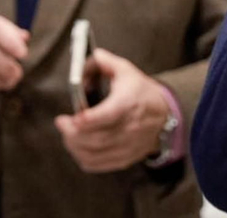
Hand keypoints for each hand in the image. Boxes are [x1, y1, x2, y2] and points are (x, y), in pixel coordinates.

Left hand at [54, 49, 170, 172]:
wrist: (164, 114)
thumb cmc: (141, 91)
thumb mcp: (126, 70)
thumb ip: (103, 62)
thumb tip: (84, 62)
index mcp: (128, 103)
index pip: (108, 115)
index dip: (89, 119)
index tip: (74, 117)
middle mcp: (129, 128)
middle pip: (96, 138)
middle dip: (72, 133)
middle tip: (62, 123)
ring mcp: (127, 146)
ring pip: (95, 154)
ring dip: (74, 146)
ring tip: (67, 134)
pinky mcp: (124, 158)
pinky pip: (98, 165)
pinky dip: (83, 158)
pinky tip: (78, 147)